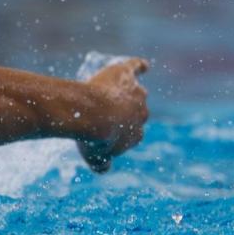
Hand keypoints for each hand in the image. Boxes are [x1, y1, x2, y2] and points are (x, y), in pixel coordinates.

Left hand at [77, 58, 149, 172]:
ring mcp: (135, 94)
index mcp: (135, 135)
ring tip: (114, 91)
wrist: (91, 116)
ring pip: (135, 92)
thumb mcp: (96, 157)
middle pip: (135, 112)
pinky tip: (142, 65)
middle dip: (122, 112)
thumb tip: (104, 169)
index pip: (130, 134)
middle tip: (102, 112)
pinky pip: (135, 68)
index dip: (117, 132)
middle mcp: (141, 113)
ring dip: (126, 93)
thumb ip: (101, 163)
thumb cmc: (92, 138)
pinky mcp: (126, 76)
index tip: (104, 131)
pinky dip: (138, 66)